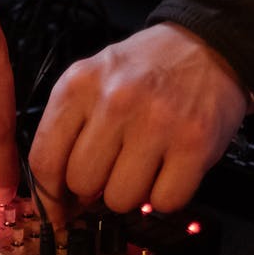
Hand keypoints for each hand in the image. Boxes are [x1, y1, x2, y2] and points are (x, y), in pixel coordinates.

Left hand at [29, 22, 247, 224]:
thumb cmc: (146, 71)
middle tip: (114, 170)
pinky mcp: (195, 144)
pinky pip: (164, 202)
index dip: (51, 195)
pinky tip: (169, 170)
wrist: (209, 46)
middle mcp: (115, 101)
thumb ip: (68, 131)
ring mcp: (157, 123)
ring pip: (121, 199)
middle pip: (82, 185)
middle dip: (96, 188)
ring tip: (144, 166)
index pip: (44, 160)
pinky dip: (167, 196)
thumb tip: (61, 199)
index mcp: (79, 85)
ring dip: (132, 193)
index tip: (60, 208)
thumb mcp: (92, 81)